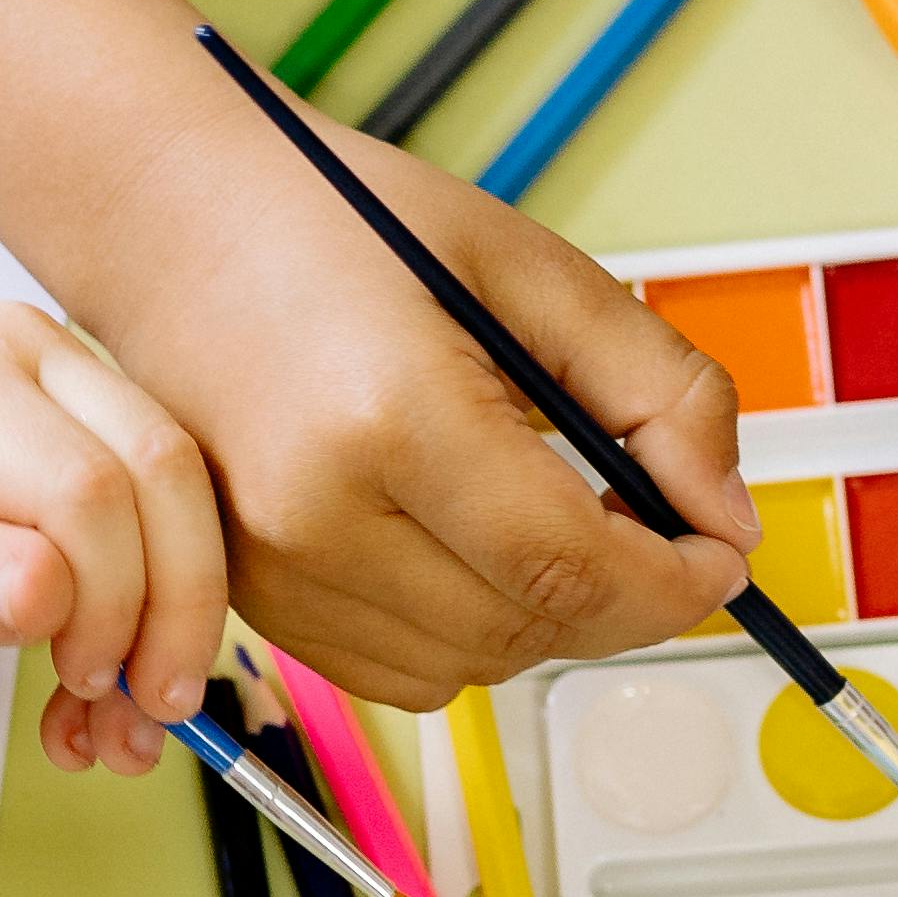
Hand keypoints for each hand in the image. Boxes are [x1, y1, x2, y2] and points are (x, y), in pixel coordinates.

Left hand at [0, 307, 230, 777]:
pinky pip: (165, 510)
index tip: (78, 684)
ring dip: (175, 622)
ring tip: (125, 733)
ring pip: (183, 492)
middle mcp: (33, 351)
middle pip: (160, 471)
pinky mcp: (102, 421)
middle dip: (173, 610)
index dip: (109, 597)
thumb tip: (50, 597)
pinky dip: (155, 609)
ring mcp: (76, 376)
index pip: (82, 485)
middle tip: (147, 721)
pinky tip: (111, 691)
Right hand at [54, 90, 751, 707]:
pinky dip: (464, 634)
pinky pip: (400, 676)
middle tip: (653, 526)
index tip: (717, 557)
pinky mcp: (248, 600)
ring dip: (544, 619)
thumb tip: (723, 514)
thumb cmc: (339, 222)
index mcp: (391, 417)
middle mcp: (316, 515)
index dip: (674, 585)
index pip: (572, 570)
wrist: (173, 220)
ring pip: (471, 670)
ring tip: (547, 515)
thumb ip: (656, 389)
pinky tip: (467, 544)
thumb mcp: (528, 268)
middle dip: (624, 600)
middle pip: (529, 631)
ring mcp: (270, 570)